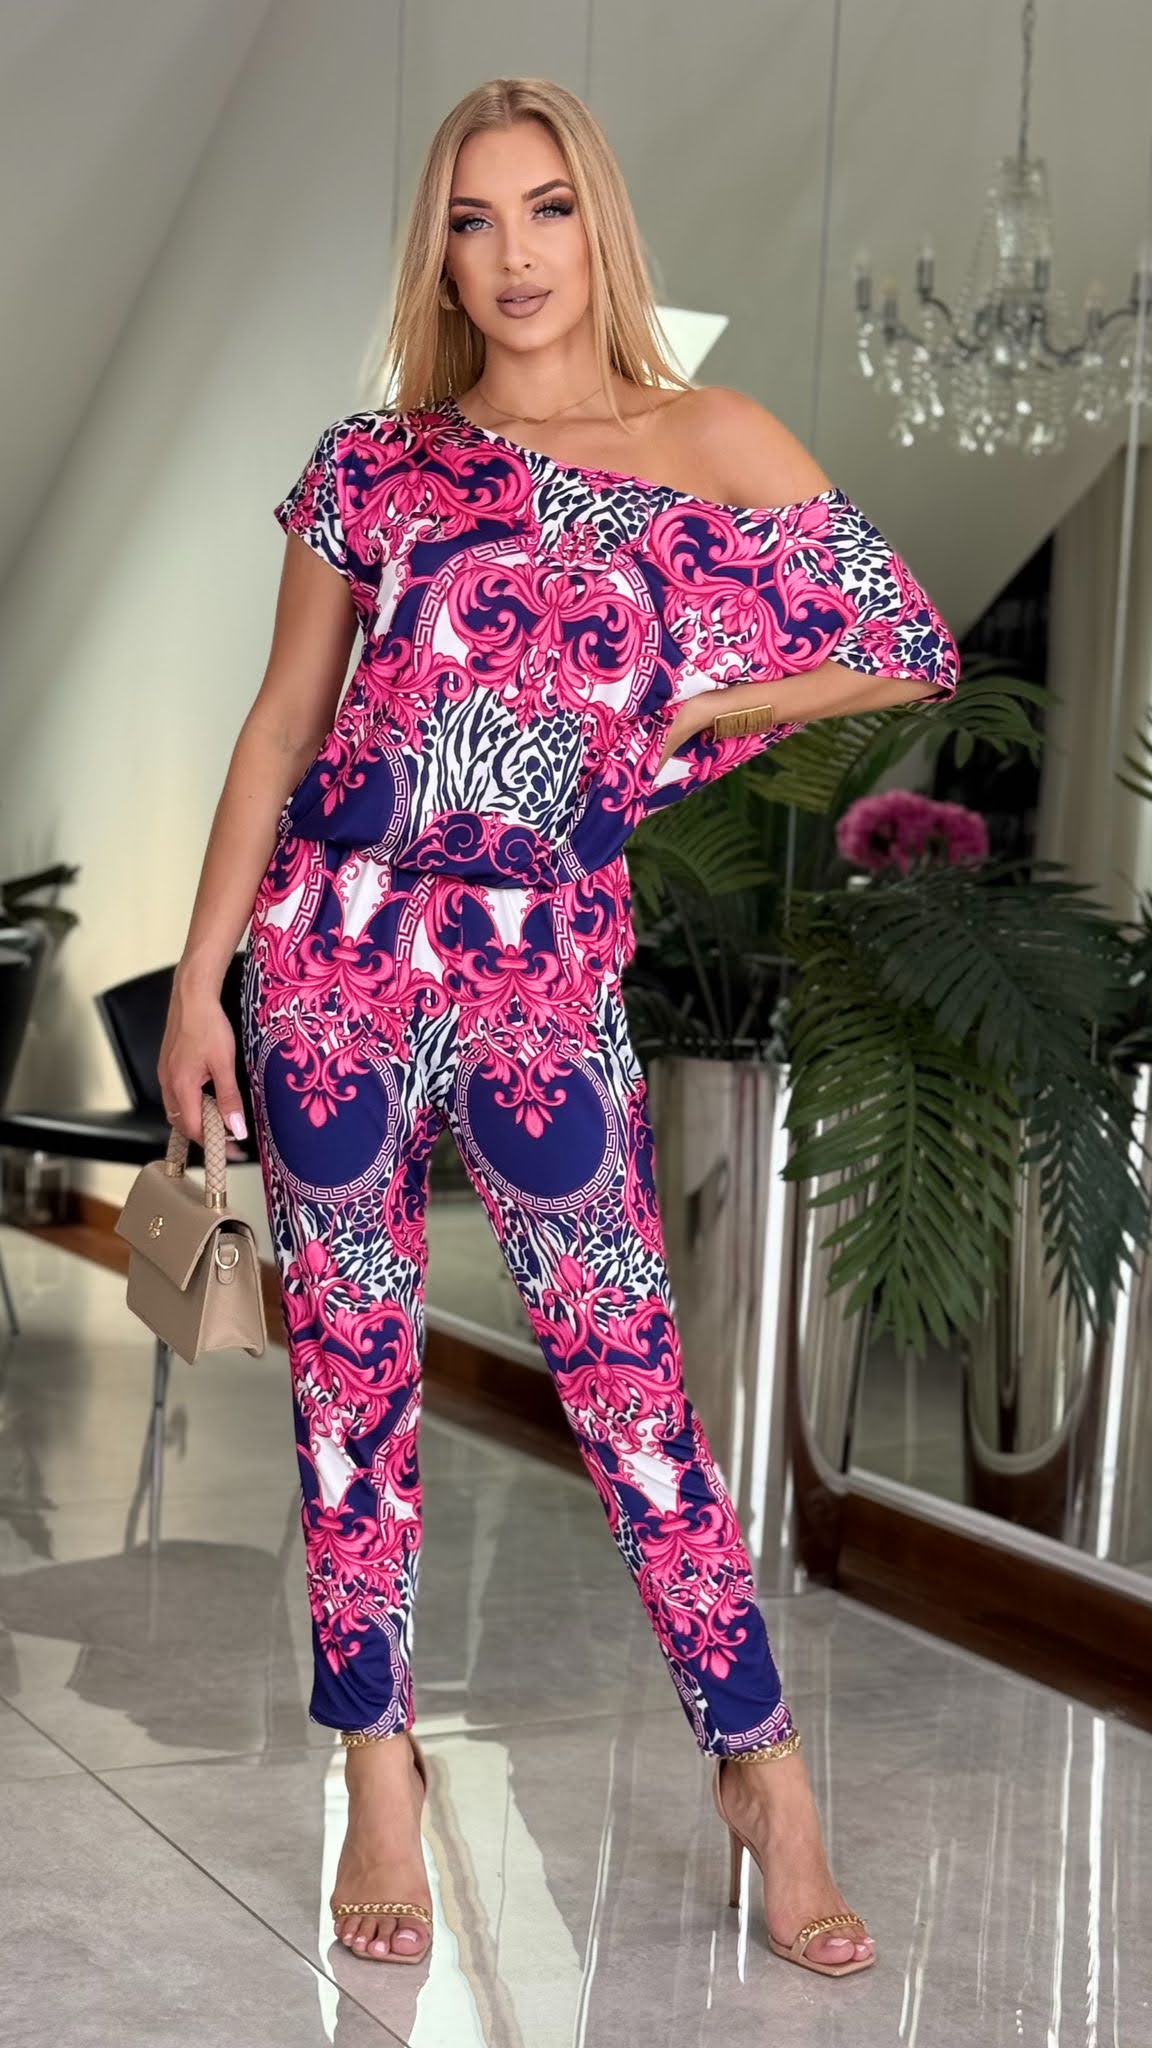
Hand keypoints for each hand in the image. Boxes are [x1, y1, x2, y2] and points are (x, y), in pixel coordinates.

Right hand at [157, 977, 248, 1152]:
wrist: (192, 995)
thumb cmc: (208, 1024)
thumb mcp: (224, 1063)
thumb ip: (229, 1098)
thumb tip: (236, 1127)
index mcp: (180, 1086)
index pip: (194, 1129)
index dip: (214, 1143)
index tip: (234, 1149)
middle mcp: (168, 1083)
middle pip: (183, 1123)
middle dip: (206, 1136)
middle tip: (231, 1139)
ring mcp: (166, 1074)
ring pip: (178, 1110)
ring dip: (199, 1120)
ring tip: (222, 1122)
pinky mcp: (169, 1066)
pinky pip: (177, 1096)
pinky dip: (192, 1105)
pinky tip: (209, 1099)